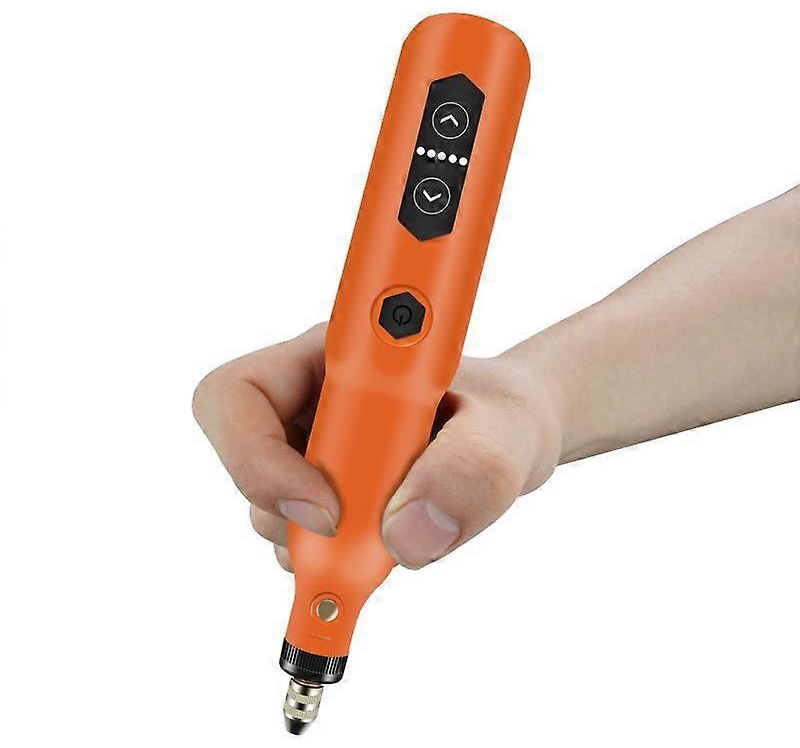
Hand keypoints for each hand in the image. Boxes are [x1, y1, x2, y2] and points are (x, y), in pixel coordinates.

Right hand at [192, 323, 562, 569]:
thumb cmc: (503, 415)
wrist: (510, 437)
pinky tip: (392, 543)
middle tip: (371, 543)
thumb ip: (472, 473)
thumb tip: (404, 536)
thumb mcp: (510, 434)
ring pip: (271, 513)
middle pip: (244, 462)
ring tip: (400, 534)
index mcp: (335, 359)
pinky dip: (339, 561)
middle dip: (297, 517)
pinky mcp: (323, 494)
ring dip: (326, 544)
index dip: (258, 457)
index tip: (331, 510)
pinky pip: (301, 541)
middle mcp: (309, 400)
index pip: (239, 394)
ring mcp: (310, 450)